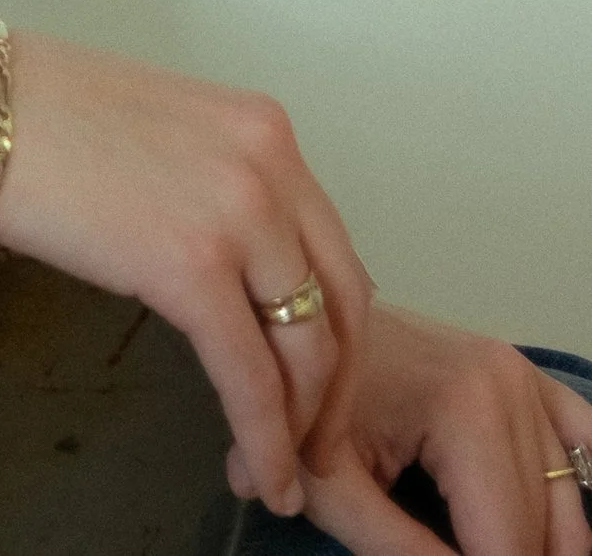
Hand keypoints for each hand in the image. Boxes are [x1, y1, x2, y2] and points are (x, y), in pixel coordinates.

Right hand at [0, 29, 373, 517]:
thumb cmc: (43, 117)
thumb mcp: (167, 135)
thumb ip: (218, 189)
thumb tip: (235, 273)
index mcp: (264, 130)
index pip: (334, 253)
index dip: (336, 337)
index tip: (319, 389)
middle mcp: (271, 166)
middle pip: (343, 307)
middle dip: (331, 393)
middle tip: (312, 447)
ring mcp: (239, 214)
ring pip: (307, 352)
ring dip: (300, 428)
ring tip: (278, 474)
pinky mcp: (193, 267)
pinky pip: (250, 377)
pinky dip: (263, 438)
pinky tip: (259, 473)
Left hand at [284, 309, 591, 555]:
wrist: (296, 327)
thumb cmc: (306, 405)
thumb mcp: (333, 492)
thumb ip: (404, 554)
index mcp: (466, 408)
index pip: (507, 543)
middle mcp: (509, 384)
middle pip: (542, 527)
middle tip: (445, 552)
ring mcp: (522, 374)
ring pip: (568, 499)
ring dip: (542, 543)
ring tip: (480, 546)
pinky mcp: (524, 374)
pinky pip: (581, 440)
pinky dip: (575, 490)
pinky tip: (552, 524)